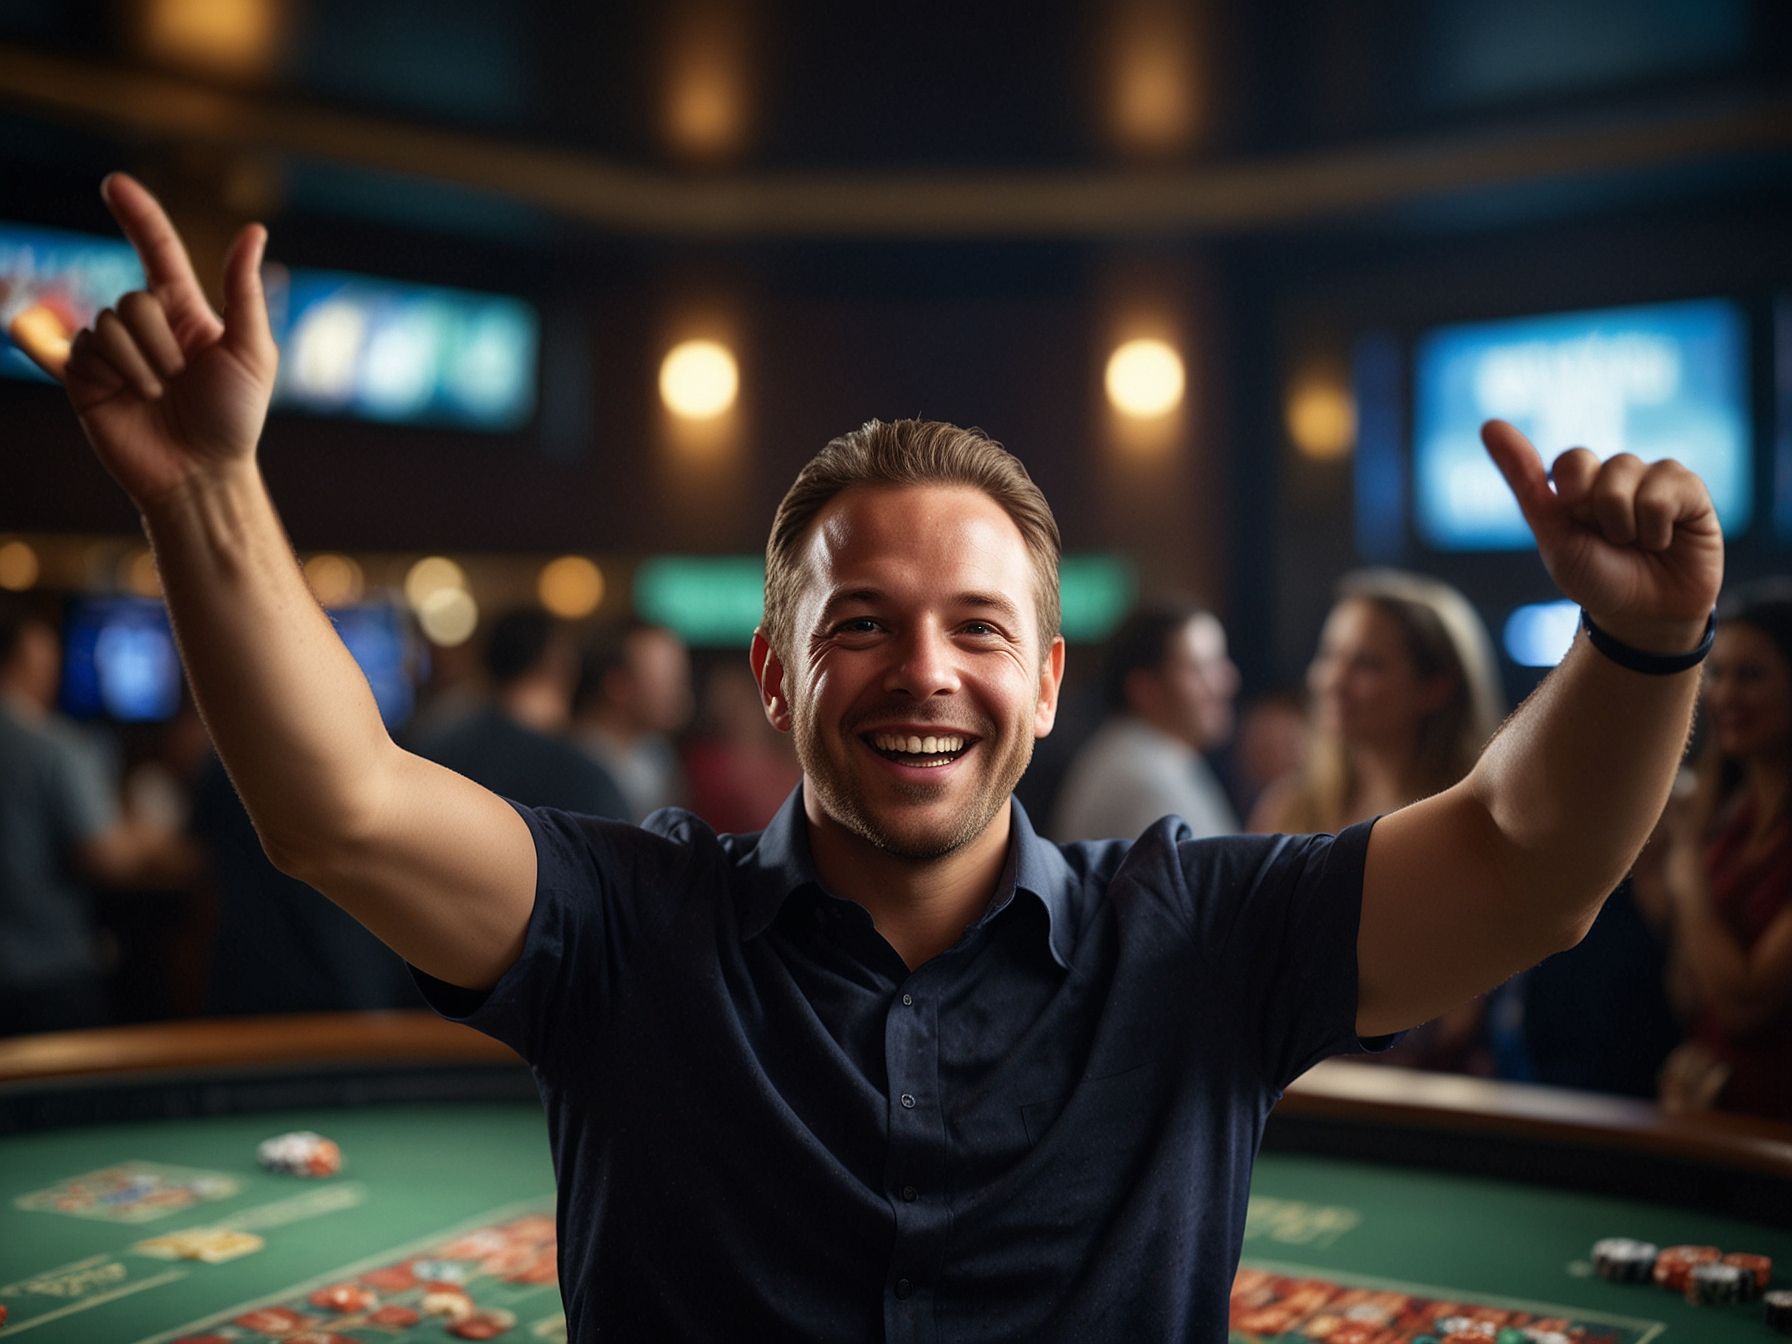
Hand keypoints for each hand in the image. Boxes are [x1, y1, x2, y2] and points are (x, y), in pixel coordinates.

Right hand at [12, 173, 277, 508]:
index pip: (156, 252)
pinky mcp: (86, 375)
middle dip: (164, 340)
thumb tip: (254, 231)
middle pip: (135, 297)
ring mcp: (114, 350)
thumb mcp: (252, 353)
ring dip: (145, 361)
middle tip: (184, 381)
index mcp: (187, 314)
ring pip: (111, 320)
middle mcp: (146, 326)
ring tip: (162, 396)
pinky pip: (88, 346)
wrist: (200, 474)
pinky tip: (126, 392)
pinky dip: (118, 369)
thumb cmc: (234, 419)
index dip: (138, 216)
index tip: (115, 183)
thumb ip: (244, 292)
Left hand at [1482, 420, 1722, 654]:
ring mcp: (1656, 478)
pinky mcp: (1691, 491)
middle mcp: (1619, 473)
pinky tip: (1665, 541)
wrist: (1642, 617)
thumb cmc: (1595, 578)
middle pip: (1601, 467)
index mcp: (1581, 481)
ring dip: (1627, 525)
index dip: (1572, 500)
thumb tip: (1489, 425)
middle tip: (1612, 541)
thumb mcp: (1553, 534)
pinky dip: (1658, 527)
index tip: (1578, 527)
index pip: (1571, 461)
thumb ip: (1524, 480)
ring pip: (1631, 476)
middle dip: (1598, 514)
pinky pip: (1666, 492)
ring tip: (1638, 544)